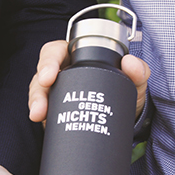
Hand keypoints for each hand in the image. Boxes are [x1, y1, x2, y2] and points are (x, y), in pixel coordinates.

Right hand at [28, 40, 150, 123]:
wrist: (125, 119)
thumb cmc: (125, 91)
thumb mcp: (134, 81)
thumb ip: (138, 70)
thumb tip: (130, 63)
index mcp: (77, 57)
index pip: (56, 52)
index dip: (48, 61)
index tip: (49, 76)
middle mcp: (63, 72)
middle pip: (41, 74)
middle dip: (37, 89)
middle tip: (40, 104)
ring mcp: (57, 92)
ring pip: (38, 92)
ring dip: (36, 103)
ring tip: (38, 116)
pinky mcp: (55, 111)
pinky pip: (42, 111)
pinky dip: (41, 116)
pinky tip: (41, 123)